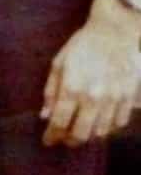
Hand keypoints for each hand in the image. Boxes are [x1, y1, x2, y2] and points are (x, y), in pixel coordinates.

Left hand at [41, 0, 140, 146]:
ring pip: (101, 132)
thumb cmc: (82, 46)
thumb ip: (51, 92)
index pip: (60, 122)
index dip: (52, 135)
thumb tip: (45, 116)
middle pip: (81, 133)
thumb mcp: (59, 64)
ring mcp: (114, 100)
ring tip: (79, 130)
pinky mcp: (129, 99)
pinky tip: (98, 122)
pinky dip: (107, 127)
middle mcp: (94, 98)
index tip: (48, 140)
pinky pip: (118, 124)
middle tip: (63, 139)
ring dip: (88, 135)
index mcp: (72, 87)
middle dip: (69, 140)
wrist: (115, 34)